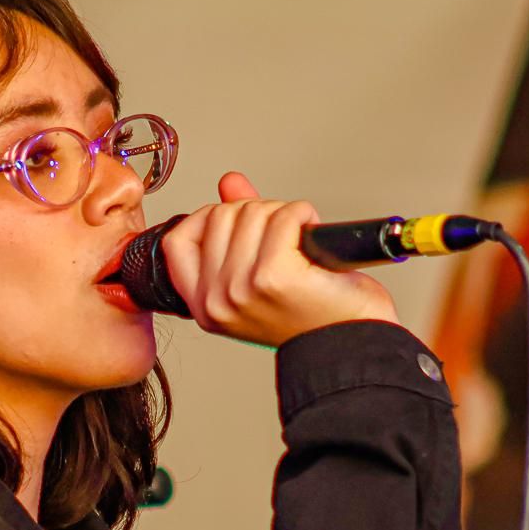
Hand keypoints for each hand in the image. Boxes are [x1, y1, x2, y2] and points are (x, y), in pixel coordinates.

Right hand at [157, 171, 398, 347]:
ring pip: (253, 211)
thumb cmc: (314, 317)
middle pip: (220, 216)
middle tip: (282, 242)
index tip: (239, 227)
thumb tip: (230, 183)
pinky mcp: (274, 276)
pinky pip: (285, 216)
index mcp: (204, 306)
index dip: (208, 219)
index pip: (178, 241)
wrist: (350, 345)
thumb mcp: (259, 276)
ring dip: (284, 216)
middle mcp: (217, 300)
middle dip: (258, 215)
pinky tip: (311, 236)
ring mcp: (242, 289)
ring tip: (298, 246)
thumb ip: (237, 229)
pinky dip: (304, 216)